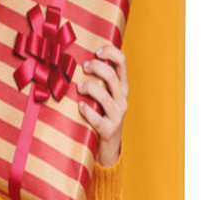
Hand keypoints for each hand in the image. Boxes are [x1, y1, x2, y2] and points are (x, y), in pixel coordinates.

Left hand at [76, 44, 128, 166]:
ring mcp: (117, 115)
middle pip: (112, 77)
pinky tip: (80, 106)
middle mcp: (122, 99)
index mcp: (122, 88)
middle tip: (83, 67)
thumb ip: (98, 81)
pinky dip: (87, 111)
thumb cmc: (102, 117)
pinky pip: (98, 119)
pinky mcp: (109, 130)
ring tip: (78, 87)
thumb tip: (78, 61)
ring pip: (105, 97)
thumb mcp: (104, 97)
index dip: (111, 52)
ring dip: (89, 88)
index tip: (96, 51)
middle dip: (96, 68)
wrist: (108, 148)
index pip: (122, 62)